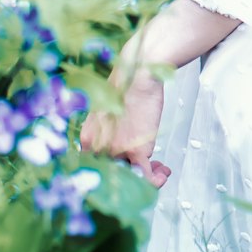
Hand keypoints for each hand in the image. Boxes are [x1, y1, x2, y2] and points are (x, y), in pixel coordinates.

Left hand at [78, 0, 238, 186]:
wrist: (138, 72)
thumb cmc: (128, 86)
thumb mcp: (111, 112)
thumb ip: (111, 131)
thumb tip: (122, 142)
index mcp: (87, 139)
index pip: (97, 167)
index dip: (115, 172)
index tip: (130, 168)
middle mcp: (97, 147)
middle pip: (113, 175)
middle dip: (134, 177)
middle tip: (150, 170)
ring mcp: (115, 149)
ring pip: (130, 177)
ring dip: (147, 179)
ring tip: (160, 172)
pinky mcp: (135, 149)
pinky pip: (145, 174)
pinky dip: (155, 178)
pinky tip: (163, 173)